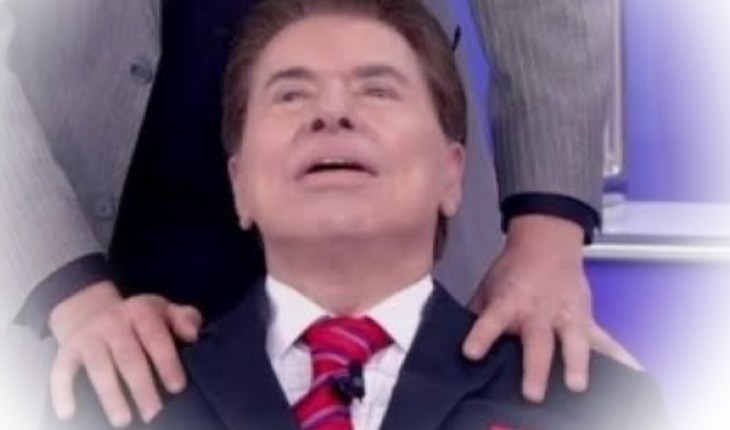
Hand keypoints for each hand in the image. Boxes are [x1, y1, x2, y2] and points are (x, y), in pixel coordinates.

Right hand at [49, 282, 202, 426]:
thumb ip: (184, 319)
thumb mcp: (163, 311)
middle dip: (141, 386)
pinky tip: (69, 413)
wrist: (93, 310)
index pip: (156, 338)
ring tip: (123, 420)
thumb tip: (194, 334)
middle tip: (154, 413)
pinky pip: (61, 370)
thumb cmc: (140, 320)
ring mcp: (88, 336)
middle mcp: (112, 322)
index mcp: (141, 312)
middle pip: (128, 356)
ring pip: (99, 366)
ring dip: (110, 395)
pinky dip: (62, 391)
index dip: (167, 362)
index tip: (178, 387)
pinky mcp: (67, 350)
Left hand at [462, 215, 640, 401]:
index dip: (481, 336)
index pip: (491, 320)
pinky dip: (619, 356)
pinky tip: (633, 372)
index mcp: (509, 302)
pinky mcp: (584, 318)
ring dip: (576, 364)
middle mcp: (538, 312)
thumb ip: (478, 314)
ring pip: (573, 341)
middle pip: (537, 340)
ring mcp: (564, 316)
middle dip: (534, 367)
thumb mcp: (488, 288)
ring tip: (577, 386)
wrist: (547, 240)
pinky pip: (604, 339)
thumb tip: (456, 339)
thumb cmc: (513, 269)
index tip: (472, 353)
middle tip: (532, 394)